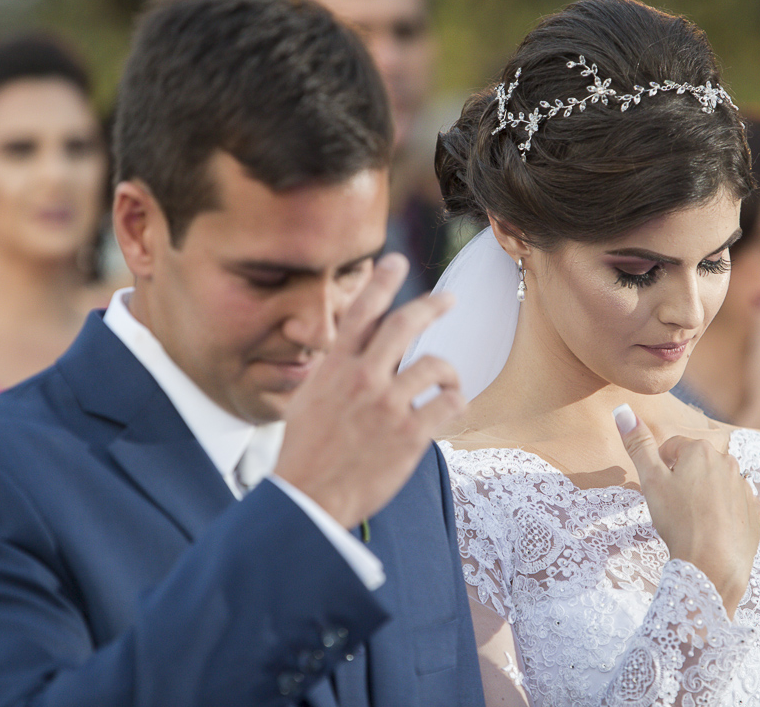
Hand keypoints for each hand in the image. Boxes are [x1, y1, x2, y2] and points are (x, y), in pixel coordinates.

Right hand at [275, 254, 465, 527]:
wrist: (308, 499)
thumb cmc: (306, 453)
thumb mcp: (307, 401)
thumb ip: (334, 374)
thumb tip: (351, 354)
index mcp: (335, 368)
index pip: (360, 312)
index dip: (380, 281)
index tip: (396, 260)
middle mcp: (362, 379)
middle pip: (404, 324)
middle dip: (431, 305)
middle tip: (448, 299)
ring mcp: (386, 405)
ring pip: (435, 365)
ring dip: (448, 373)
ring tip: (449, 383)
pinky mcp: (409, 435)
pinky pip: (448, 405)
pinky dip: (454, 404)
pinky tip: (449, 410)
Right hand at [615, 405, 759, 617]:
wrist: (713, 565)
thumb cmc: (678, 520)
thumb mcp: (650, 480)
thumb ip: (638, 444)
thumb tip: (622, 409)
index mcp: (701, 450)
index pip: (672, 447)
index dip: (660, 467)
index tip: (658, 490)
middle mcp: (728, 462)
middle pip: (696, 463)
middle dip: (684, 478)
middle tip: (673, 505)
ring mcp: (745, 487)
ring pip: (717, 483)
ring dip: (704, 494)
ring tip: (691, 520)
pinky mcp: (756, 512)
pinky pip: (735, 504)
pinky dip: (724, 512)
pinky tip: (712, 530)